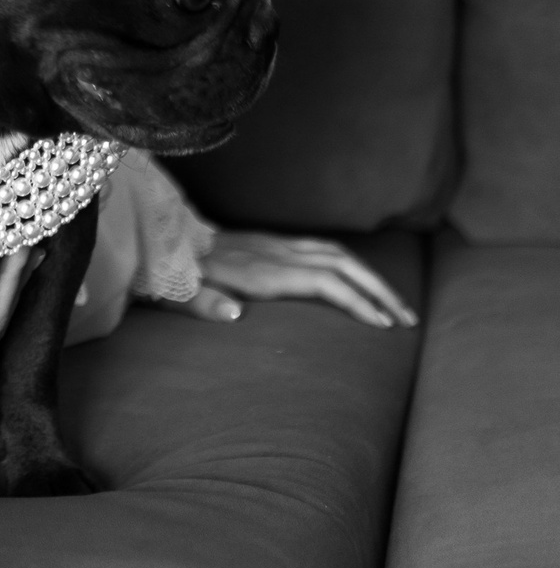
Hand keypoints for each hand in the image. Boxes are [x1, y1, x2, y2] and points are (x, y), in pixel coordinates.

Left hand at [179, 230, 416, 329]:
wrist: (158, 242)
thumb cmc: (170, 278)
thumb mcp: (179, 295)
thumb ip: (202, 304)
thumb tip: (234, 316)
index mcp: (258, 269)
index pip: (322, 281)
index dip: (355, 300)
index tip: (383, 325)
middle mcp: (274, 253)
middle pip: (342, 263)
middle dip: (380, 290)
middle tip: (408, 321)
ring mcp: (276, 245)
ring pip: (338, 253)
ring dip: (372, 277)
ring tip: (397, 306)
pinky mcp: (274, 243)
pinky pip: (324, 249)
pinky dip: (353, 265)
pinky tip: (363, 284)